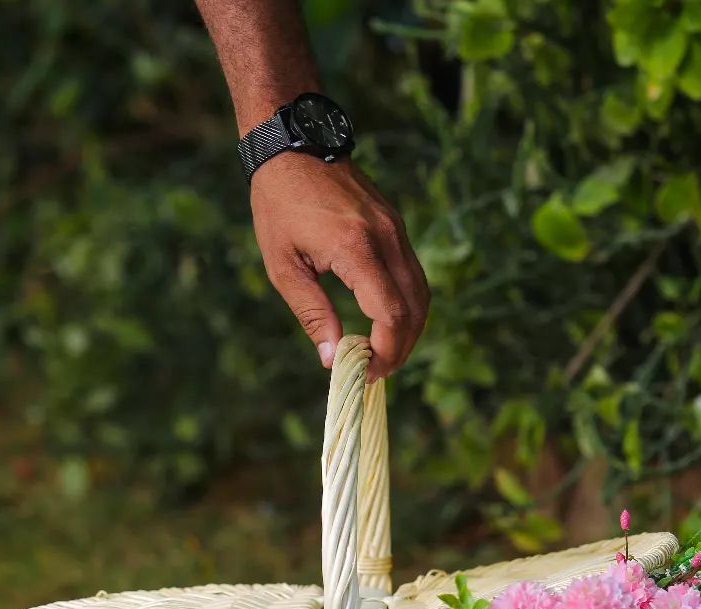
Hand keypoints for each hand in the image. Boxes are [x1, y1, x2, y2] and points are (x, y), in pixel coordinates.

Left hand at [250, 155, 429, 380]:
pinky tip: (385, 322)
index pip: (391, 314)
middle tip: (376, 372)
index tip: (366, 371)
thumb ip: (312, 314)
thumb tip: (332, 360)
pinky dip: (407, 306)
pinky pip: (414, 275)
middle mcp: (386, 238)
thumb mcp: (284, 267)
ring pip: (421, 293)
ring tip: (382, 353)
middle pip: (414, 309)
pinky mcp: (396, 225)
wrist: (293, 145)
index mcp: (356, 249)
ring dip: (408, 330)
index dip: (385, 350)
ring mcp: (396, 229)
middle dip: (400, 348)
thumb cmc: (279, 205)